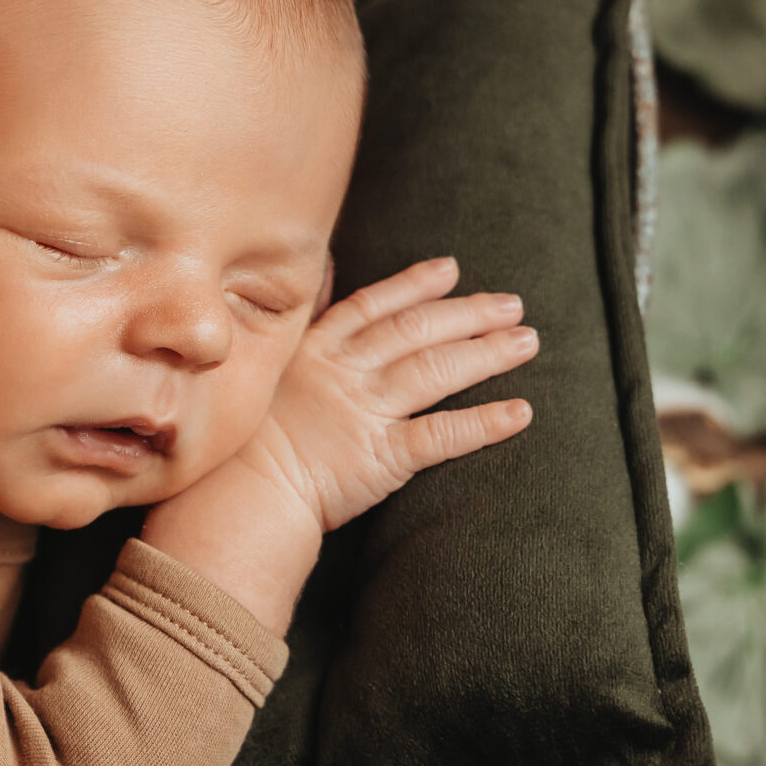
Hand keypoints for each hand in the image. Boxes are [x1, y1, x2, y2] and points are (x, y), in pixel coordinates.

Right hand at [233, 255, 536, 532]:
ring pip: (436, 371)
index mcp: (314, 351)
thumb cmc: (240, 445)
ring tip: (527, 342)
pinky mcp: (383, 457)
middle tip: (513, 304)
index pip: (375, 307)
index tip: (451, 270)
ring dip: (487, 354)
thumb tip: (315, 290)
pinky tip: (520, 412)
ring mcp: (365, 412)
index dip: (415, 286)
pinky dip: (484, 422)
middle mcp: (344, 373)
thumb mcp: (259, 376)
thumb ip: (295, 338)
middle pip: (417, 331)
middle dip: (469, 313)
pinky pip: (443, 434)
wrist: (238, 495)